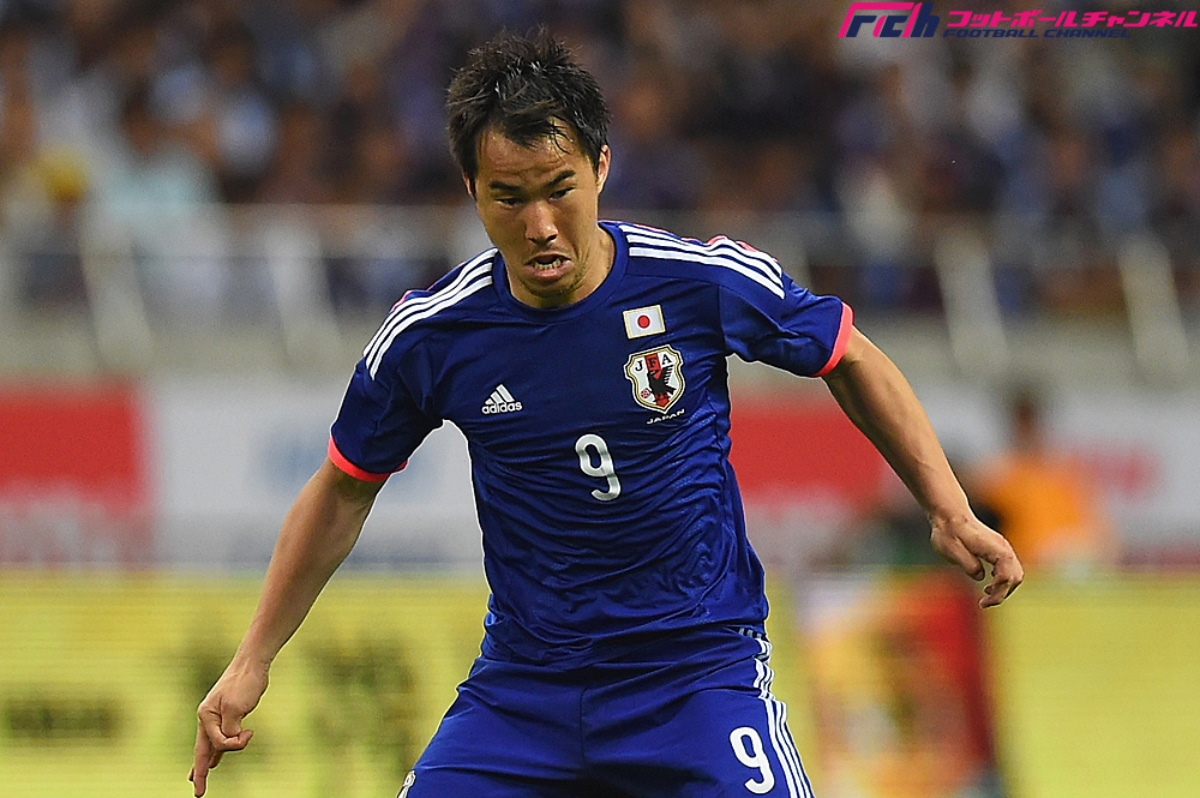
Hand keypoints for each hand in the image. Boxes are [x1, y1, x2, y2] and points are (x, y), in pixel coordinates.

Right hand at [190, 660, 268, 795]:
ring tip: (196, 777)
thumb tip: (232, 741)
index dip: (231, 746)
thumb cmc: (243, 682)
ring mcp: (217, 717)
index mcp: (205, 716)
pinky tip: (213, 759)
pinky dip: (216, 750)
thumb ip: (231, 729)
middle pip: (202, 750)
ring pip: (211, 745)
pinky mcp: (229, 715)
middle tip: (198, 793)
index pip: (217, 741)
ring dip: (205, 762)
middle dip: (199, 772)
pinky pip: (220, 738)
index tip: (248, 735)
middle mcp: (207, 718)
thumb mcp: (236, 708)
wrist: (252, 664)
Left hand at [930, 514, 1023, 607]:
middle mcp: (1003, 548)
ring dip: (1004, 588)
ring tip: (986, 594)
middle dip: (1002, 593)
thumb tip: (981, 577)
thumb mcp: (952, 550)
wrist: (949, 514)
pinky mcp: (998, 549)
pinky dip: (1003, 580)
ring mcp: (1002, 547)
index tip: (982, 602)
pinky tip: (989, 584)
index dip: (998, 593)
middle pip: (1015, 578)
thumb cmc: (948, 532)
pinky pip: (1009, 568)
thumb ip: (968, 564)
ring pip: (1015, 574)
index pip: (1007, 577)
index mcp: (995, 549)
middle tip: (984, 602)